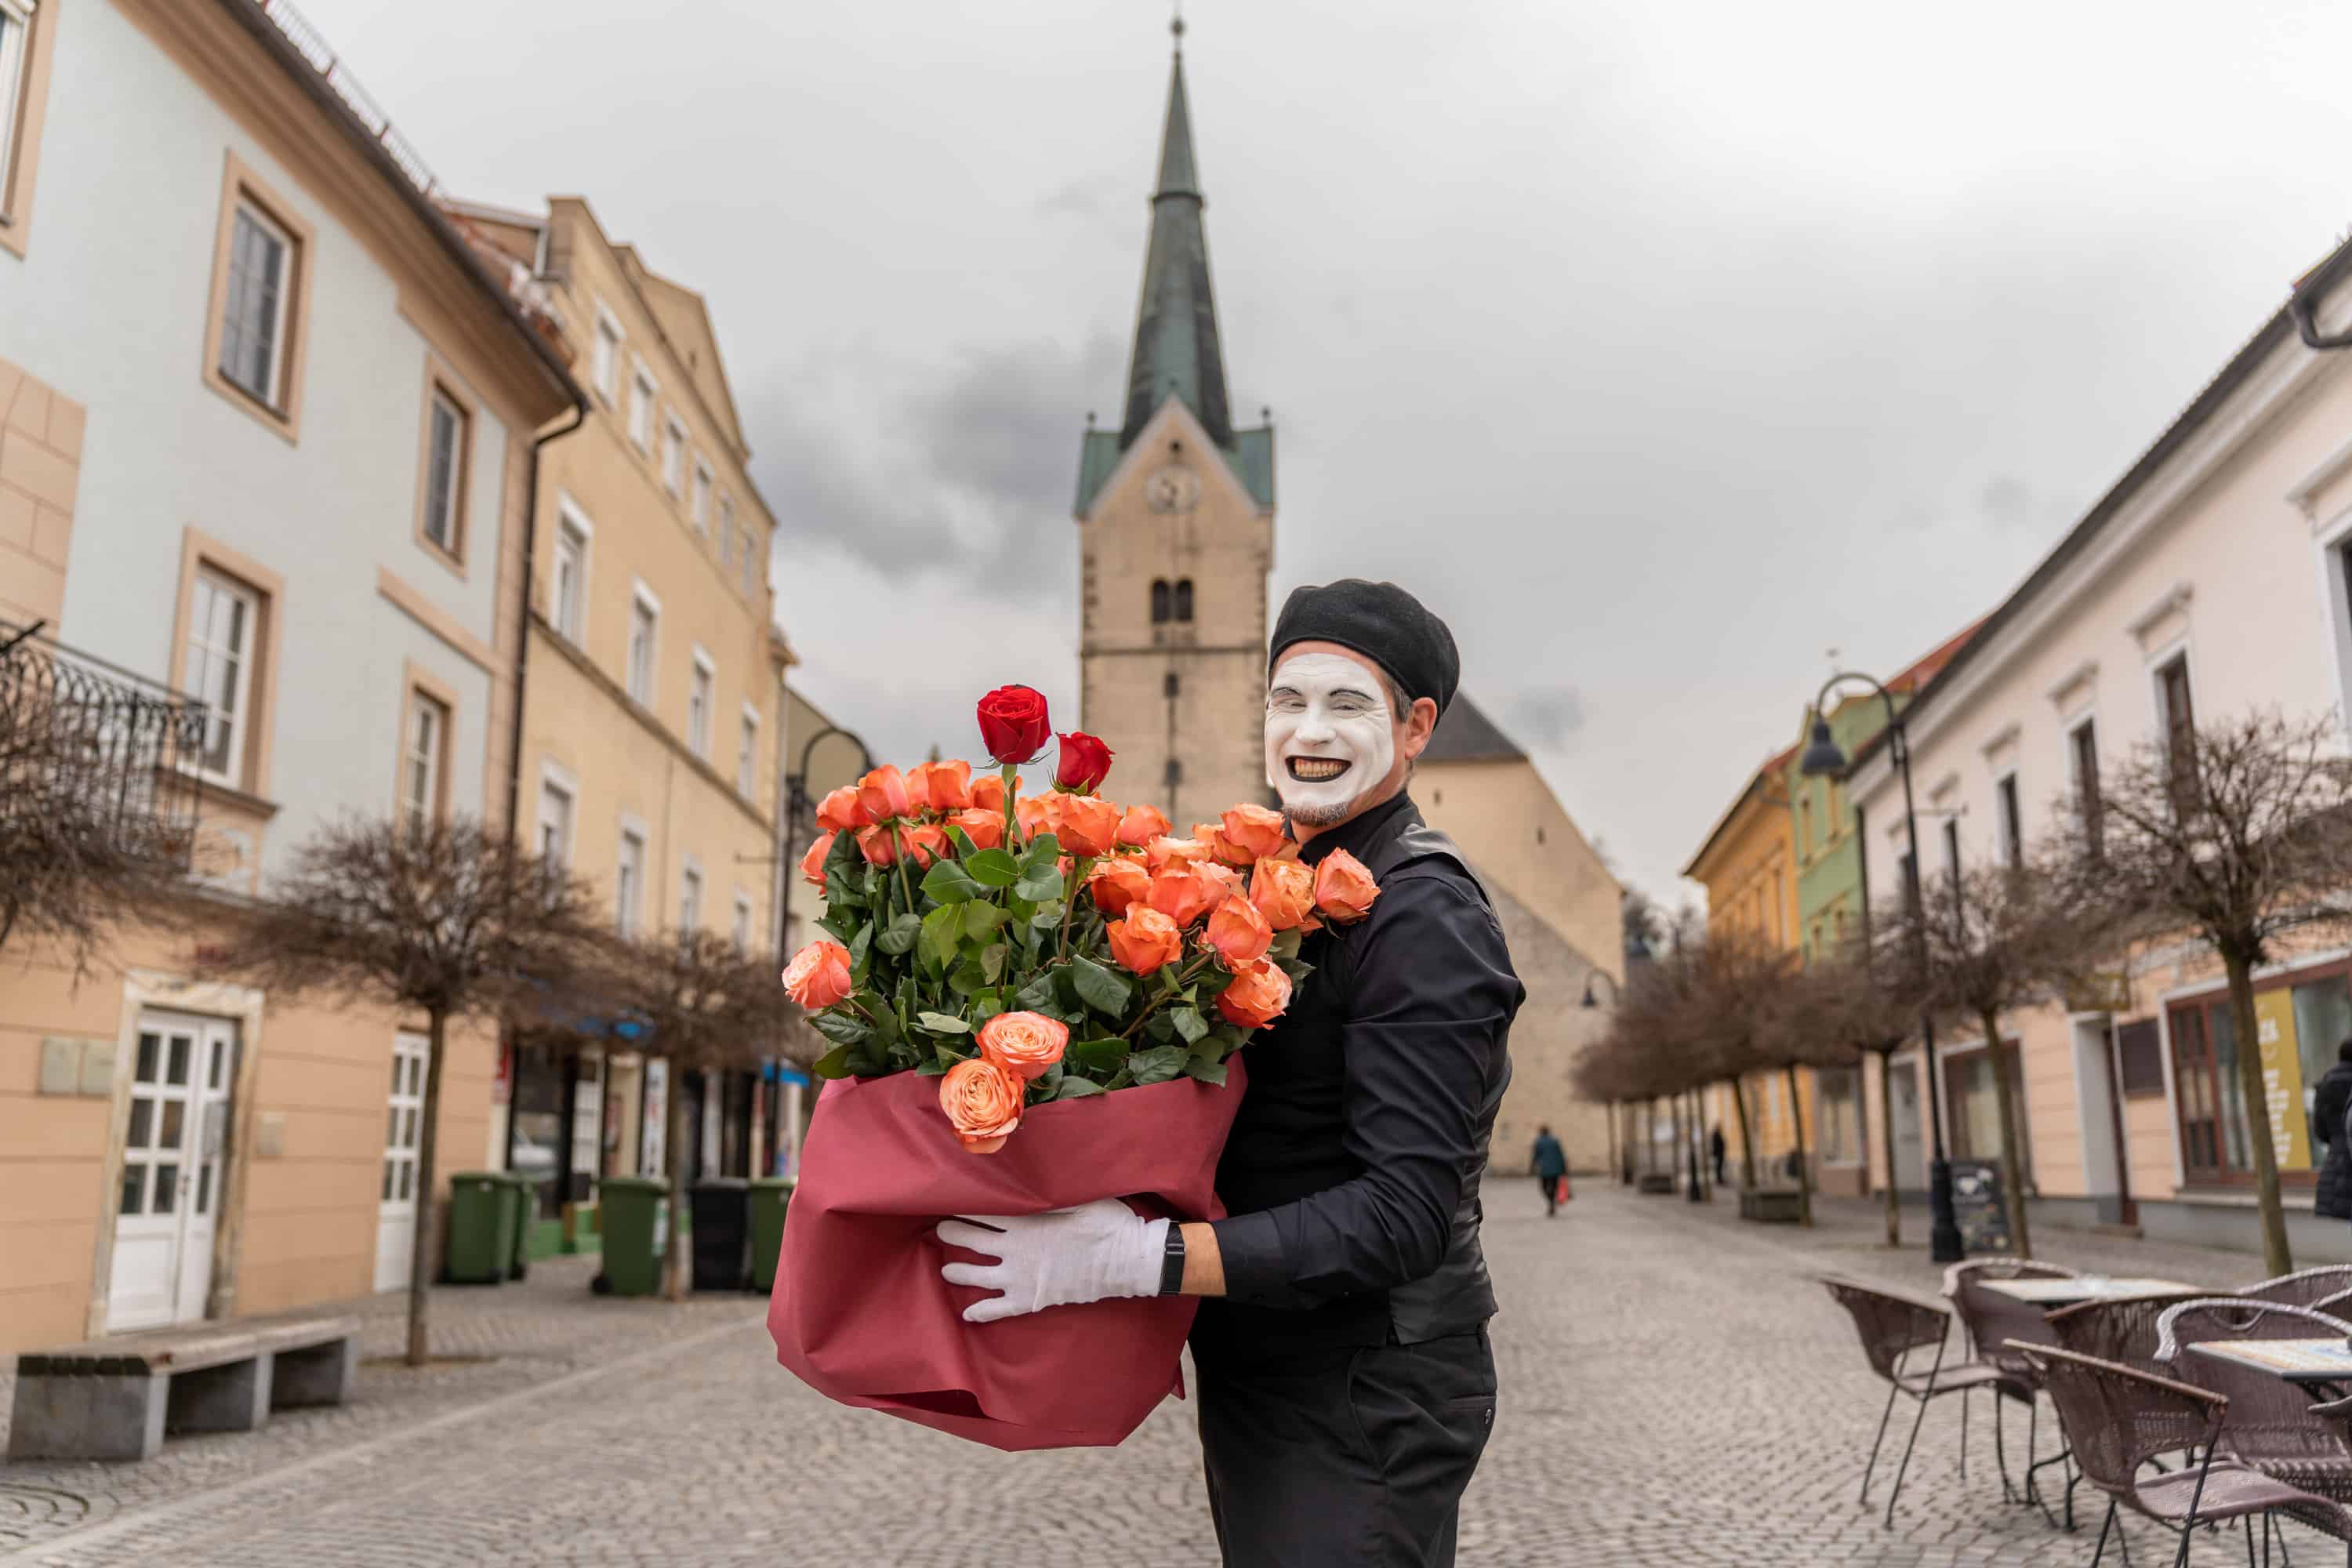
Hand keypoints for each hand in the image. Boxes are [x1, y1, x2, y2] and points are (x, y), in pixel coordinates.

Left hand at [936, 1199, 1167, 1323]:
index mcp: (1026, 1221)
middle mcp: (1016, 1250)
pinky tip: (968, 1312)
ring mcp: (1021, 1278)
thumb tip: (1036, 1170)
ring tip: (947, 1268)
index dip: (964, 1205)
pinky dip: (980, 1311)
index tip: (950, 1199)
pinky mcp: (1031, 1299)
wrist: (1126, 1262)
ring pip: (976, 1275)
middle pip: (971, 1239)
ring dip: (957, 1270)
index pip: (984, 1211)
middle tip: (940, 1228)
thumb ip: (1052, 1188)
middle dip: (952, 1233)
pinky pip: (997, 1309)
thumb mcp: (1081, 1195)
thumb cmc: (1107, 1223)